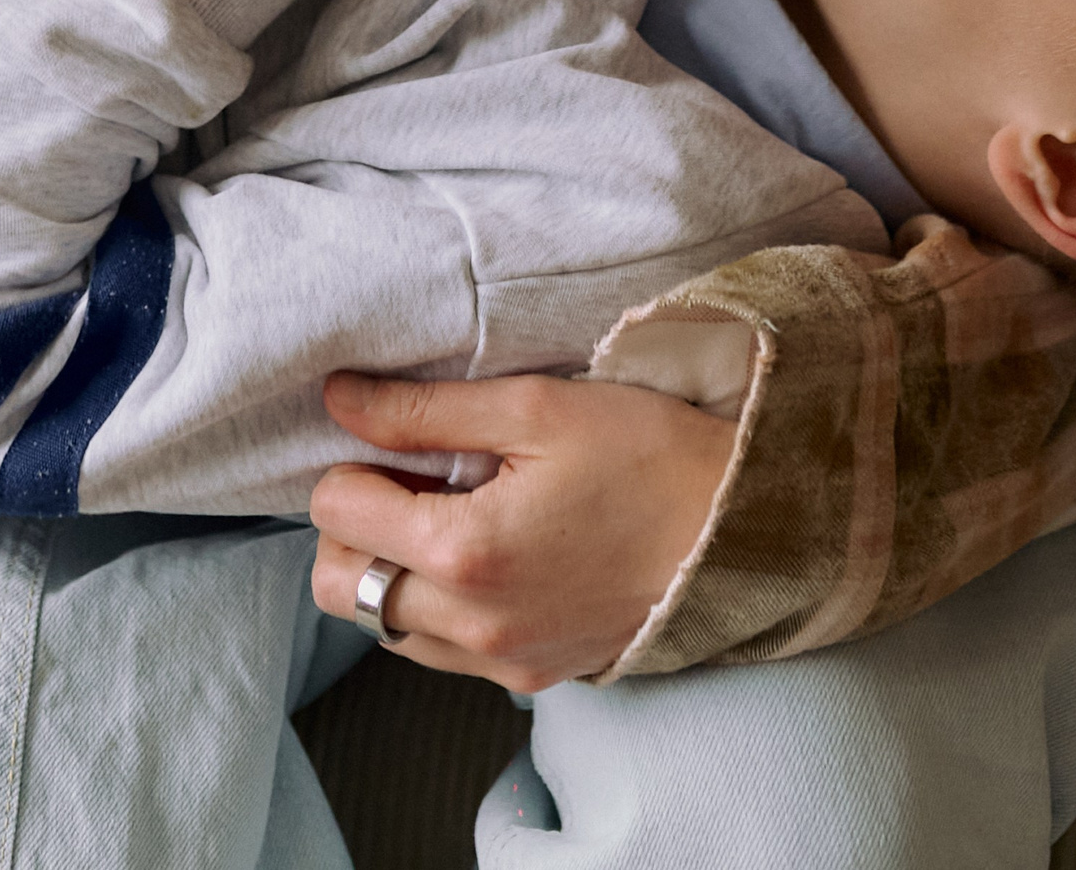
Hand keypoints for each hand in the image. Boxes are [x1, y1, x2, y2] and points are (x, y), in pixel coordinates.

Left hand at [308, 371, 735, 689]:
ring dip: (394, 568)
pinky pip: (440, 650)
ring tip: (457, 512)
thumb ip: (425, 410)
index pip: (335, 512)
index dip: (356, 462)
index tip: (402, 441)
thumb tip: (340, 398)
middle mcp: (471, 625)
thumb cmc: (647, 455)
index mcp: (465, 551)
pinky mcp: (529, 676)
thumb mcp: (536, 408)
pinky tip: (492, 553)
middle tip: (414, 480)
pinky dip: (439, 604)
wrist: (740, 532)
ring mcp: (500, 662)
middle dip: (355, 526)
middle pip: (338, 585)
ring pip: (383, 624)